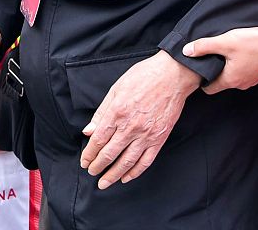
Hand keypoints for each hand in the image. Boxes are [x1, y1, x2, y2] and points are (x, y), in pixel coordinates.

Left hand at [80, 50, 201, 189]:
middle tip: (91, 172)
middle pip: (109, 153)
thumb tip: (89, 130)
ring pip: (126, 162)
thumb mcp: (116, 88)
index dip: (89, 153)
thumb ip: (102, 111)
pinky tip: (126, 177)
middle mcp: (130, 127)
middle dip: (97, 166)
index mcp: (117, 112)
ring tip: (104, 182)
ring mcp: (146, 135)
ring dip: (113, 175)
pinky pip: (145, 161)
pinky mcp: (159, 138)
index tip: (85, 161)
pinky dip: (134, 172)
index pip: (98, 140)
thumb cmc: (144, 76)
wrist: (172, 75)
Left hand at [183, 27, 257, 94]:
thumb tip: (186, 51)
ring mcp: (250, 80)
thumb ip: (204, 46)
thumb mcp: (226, 42)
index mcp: (229, 80)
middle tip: (209, 58)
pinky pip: (243, 72)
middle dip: (214, 72)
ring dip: (227, 68)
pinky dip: (238, 65)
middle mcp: (240, 84)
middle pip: (220, 82)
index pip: (209, 88)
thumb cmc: (254, 45)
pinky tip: (239, 53)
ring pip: (232, 77)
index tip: (198, 70)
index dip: (202, 80)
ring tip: (224, 53)